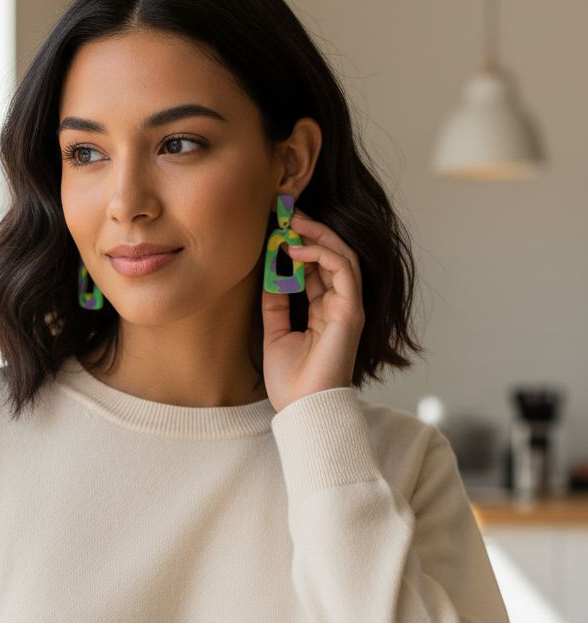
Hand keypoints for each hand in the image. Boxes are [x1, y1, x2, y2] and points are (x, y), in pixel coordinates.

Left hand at [261, 209, 364, 411]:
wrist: (302, 409)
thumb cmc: (291, 381)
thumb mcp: (275, 333)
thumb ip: (275, 303)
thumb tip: (270, 271)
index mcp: (323, 312)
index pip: (316, 268)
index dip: (298, 245)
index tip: (275, 228)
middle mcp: (339, 306)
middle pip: (331, 256)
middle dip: (309, 231)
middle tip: (285, 213)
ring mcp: (348, 307)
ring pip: (341, 255)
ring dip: (317, 233)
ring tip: (291, 221)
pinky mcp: (351, 311)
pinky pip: (343, 268)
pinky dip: (321, 252)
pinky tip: (295, 248)